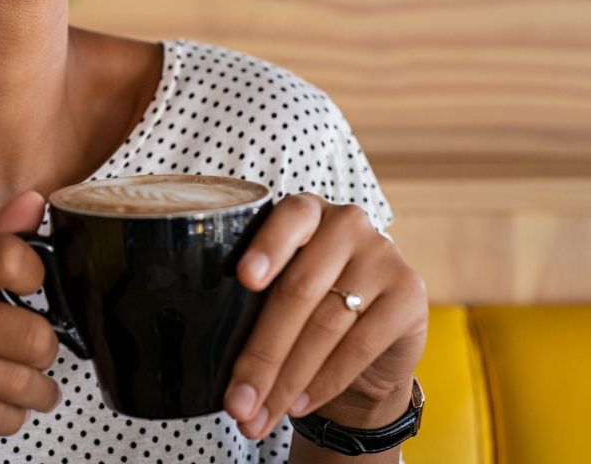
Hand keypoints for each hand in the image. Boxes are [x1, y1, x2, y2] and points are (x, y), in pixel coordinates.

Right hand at [0, 190, 61, 445]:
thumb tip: (37, 200)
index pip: (10, 257)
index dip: (36, 276)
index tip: (34, 289)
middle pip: (27, 334)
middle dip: (46, 350)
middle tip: (41, 351)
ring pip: (16, 383)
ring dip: (37, 392)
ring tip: (36, 388)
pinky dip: (11, 417)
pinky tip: (7, 406)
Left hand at [223, 194, 427, 440]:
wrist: (373, 337)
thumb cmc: (310, 304)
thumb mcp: (282, 286)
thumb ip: (257, 298)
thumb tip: (215, 357)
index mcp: (306, 210)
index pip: (287, 220)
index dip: (266, 248)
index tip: (244, 278)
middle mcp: (347, 223)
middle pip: (298, 290)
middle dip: (263, 354)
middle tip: (236, 402)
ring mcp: (383, 255)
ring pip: (326, 324)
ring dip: (288, 378)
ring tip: (261, 413)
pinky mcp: (409, 294)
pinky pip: (360, 345)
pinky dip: (324, 381)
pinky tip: (299, 404)